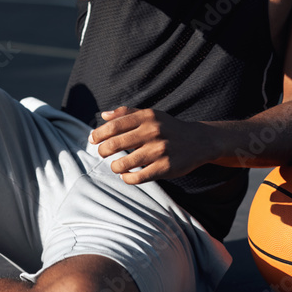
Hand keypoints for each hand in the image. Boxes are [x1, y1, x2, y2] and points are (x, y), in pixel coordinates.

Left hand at [89, 107, 211, 183]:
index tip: (92, 139)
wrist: (199, 141)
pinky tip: (126, 176)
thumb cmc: (168, 127)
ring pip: (125, 163)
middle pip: (116, 143)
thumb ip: (126, 113)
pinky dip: (128, 178)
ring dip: (115, 166)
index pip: (115, 125)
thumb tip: (103, 115)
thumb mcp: (151, 114)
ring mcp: (160, 150)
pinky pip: (139, 177)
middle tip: (102, 153)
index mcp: (147, 117)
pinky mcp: (166, 167)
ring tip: (116, 166)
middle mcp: (153, 132)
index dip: (99, 133)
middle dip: (103, 150)